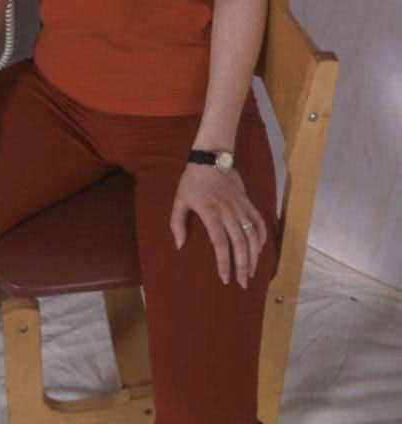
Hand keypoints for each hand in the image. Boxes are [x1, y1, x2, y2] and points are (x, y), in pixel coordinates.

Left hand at [169, 164, 266, 287]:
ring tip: (250, 272)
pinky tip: (259, 251)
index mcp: (210, 212)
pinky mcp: (248, 202)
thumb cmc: (192, 181)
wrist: (211, 157)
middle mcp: (228, 211)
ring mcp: (240, 206)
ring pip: (252, 235)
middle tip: (242, 283)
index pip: (220, 243)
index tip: (225, 279)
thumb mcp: (179, 200)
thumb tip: (179, 246)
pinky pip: (259, 222)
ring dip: (253, 256)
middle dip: (242, 266)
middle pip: (239, 243)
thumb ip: (177, 223)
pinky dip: (262, 238)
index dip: (224, 263)